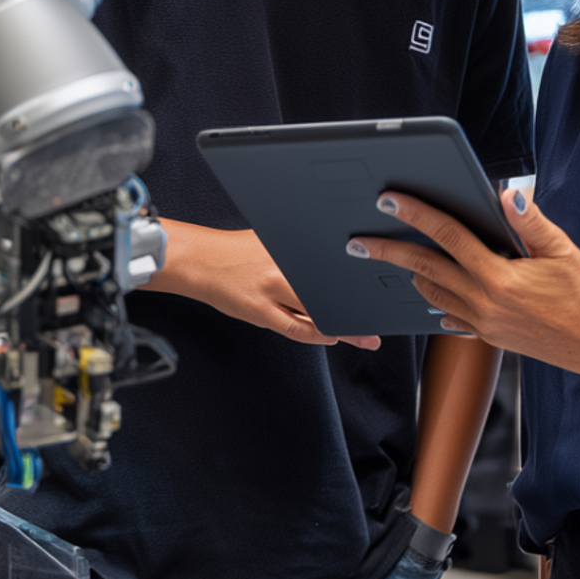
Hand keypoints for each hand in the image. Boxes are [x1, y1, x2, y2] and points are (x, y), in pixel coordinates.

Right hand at [151, 219, 379, 349]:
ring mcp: (270, 292)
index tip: (378, 287)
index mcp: (288, 248)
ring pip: (316, 314)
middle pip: (329, 292)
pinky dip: (316, 334)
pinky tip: (331, 337)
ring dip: (343, 329)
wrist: (199, 261)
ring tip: (365, 338)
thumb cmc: (236, 250)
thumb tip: (334, 259)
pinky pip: (294, 328)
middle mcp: (282, 268)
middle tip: (380, 319)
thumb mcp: (273, 240)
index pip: (331, 265)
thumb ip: (302, 250)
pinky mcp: (258, 312)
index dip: (356, 278)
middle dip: (356, 308)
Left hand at [348, 191, 579, 387]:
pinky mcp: (492, 338)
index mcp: (502, 279)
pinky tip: (433, 292)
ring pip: (433, 296)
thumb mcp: (565, 251)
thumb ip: (531, 221)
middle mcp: (487, 305)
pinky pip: (452, 319)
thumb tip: (505, 192)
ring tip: (396, 257)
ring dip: (413, 275)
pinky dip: (439, 301)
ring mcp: (486, 325)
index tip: (390, 199)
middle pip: (426, 270)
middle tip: (359, 241)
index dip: (416, 214)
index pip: (448, 237)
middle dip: (389, 252)